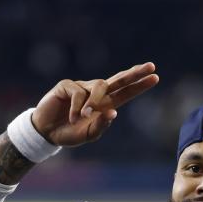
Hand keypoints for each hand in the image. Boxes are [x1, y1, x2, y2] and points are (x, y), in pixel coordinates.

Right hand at [31, 62, 159, 146]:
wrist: (46, 133)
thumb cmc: (69, 133)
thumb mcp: (88, 135)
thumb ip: (101, 126)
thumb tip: (113, 113)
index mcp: (105, 105)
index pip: (126, 92)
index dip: (139, 85)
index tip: (156, 76)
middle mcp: (96, 93)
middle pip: (119, 80)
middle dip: (135, 73)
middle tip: (151, 66)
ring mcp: (82, 87)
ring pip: (99, 87)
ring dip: (94, 103)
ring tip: (84, 117)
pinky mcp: (67, 85)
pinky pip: (79, 93)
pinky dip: (78, 108)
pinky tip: (72, 118)